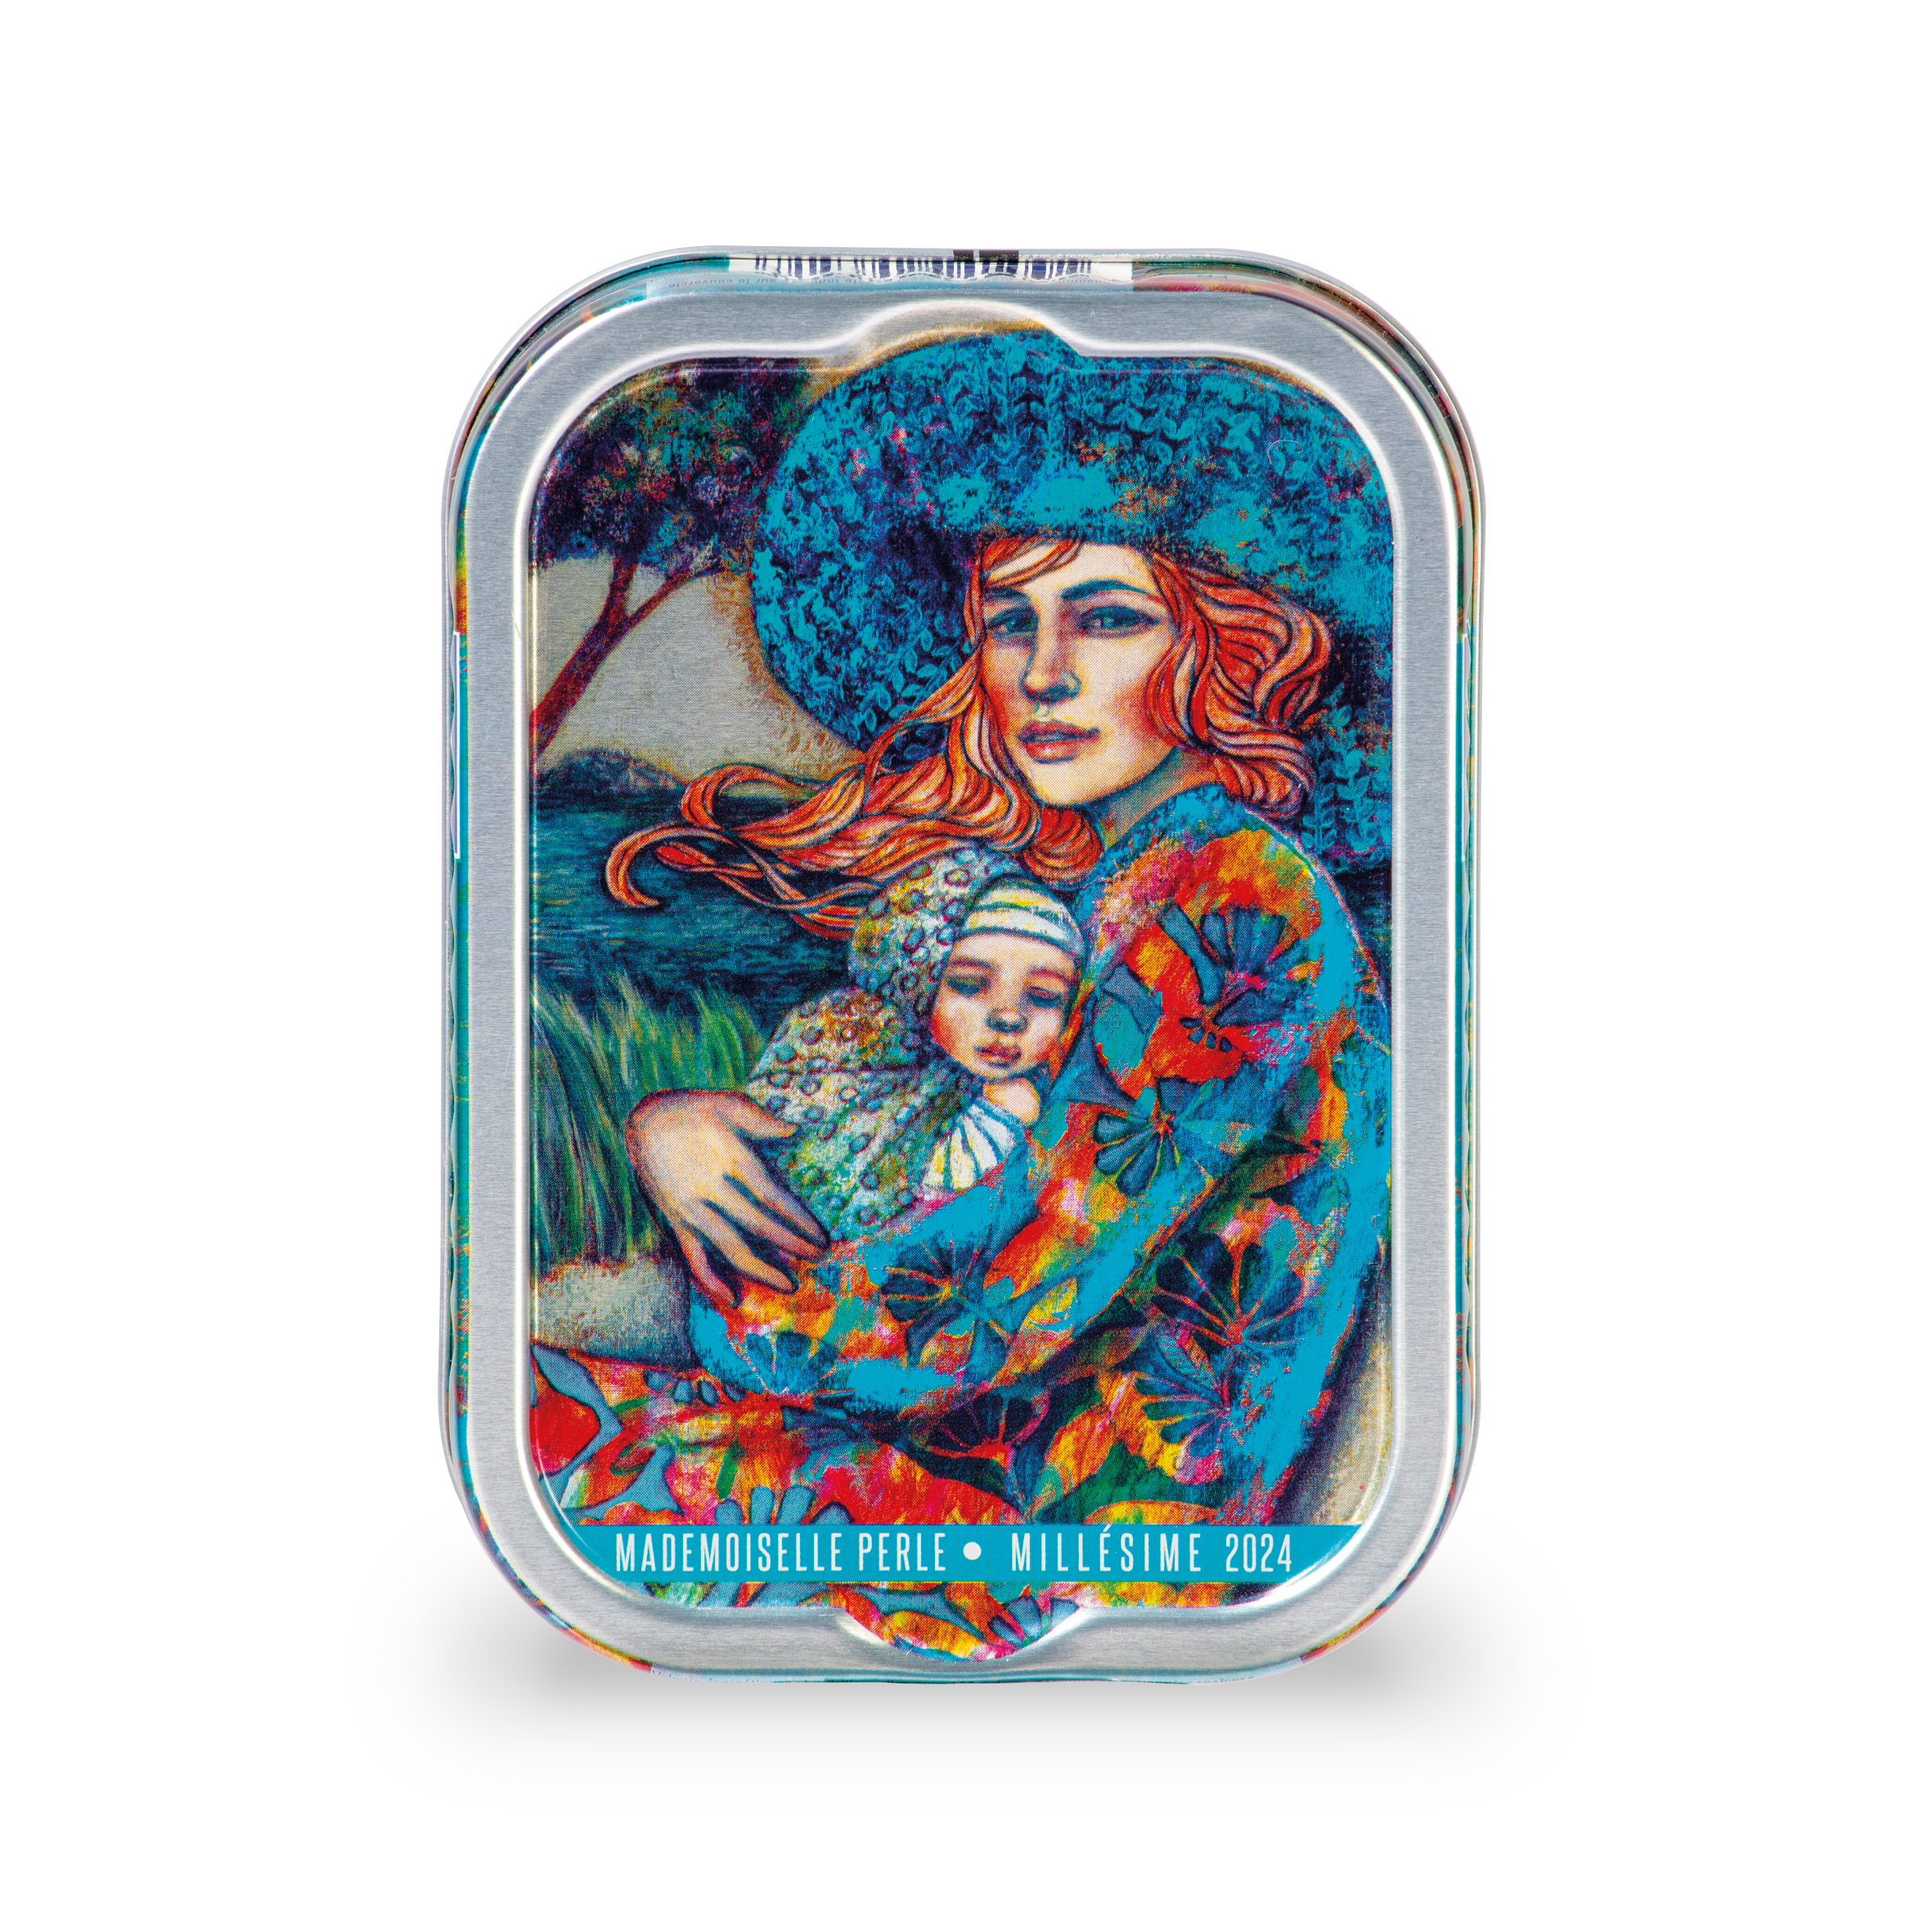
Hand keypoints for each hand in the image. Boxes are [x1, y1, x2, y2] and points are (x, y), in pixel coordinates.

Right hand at [624, 1090, 825, 1306]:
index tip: (820, 1234)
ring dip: (760, 1269)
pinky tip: (732, 1298)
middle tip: (819, 1257)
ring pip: (728, 1247)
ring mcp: (690, 1209)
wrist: (640, 1121)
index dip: (797, 1217)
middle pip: (756, 1224)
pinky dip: (710, 1280)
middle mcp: (709, 1188)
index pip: (770, 1194)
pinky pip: (692, 1257)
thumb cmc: (690, 1109)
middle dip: (790, 1244)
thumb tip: (794, 1128)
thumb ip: (758, 1118)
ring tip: (788, 1285)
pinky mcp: (676, 1221)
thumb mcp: (723, 1101)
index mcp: (726, 1158)